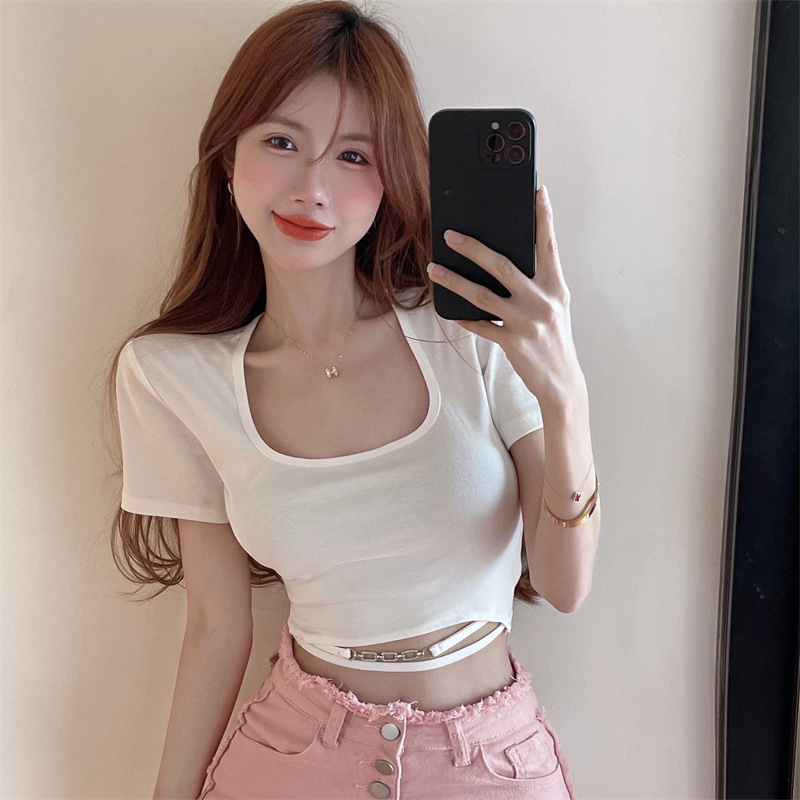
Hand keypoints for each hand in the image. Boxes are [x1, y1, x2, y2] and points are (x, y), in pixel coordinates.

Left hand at [426, 185, 584, 410]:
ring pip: (483, 296)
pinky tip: (448, 308)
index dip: (544, 218)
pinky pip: (480, 326)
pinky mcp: (512, 343)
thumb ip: (537, 283)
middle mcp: (542, 302)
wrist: (562, 381)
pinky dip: (463, 316)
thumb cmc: (555, 338)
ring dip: (455, 281)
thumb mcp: (554, 306)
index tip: (537, 192)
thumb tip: (505, 261)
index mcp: (556, 288)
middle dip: (474, 249)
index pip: (549, 246)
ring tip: (435, 269)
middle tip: (451, 236)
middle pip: (503, 267)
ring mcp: (526, 323)